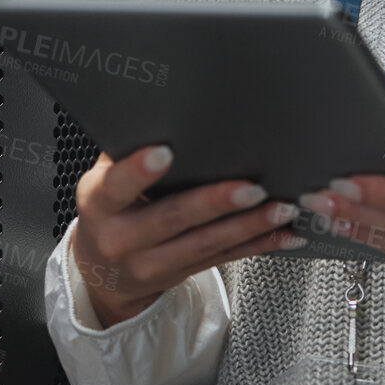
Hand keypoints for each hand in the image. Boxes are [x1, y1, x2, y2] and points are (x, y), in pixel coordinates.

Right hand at [70, 145, 304, 325]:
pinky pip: (223, 259)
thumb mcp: (104, 179)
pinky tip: (285, 235)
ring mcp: (151, 264)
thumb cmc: (111, 207)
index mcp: (99, 204)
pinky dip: (258, 245)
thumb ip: (128, 149)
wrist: (101, 271)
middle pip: (172, 219)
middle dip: (215, 203)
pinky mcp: (179, 275)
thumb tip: (167, 109)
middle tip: (252, 187)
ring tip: (281, 209)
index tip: (165, 152)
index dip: (138, 172)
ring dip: (248, 226)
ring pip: (205, 244)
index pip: (116, 186)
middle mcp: (121, 238)